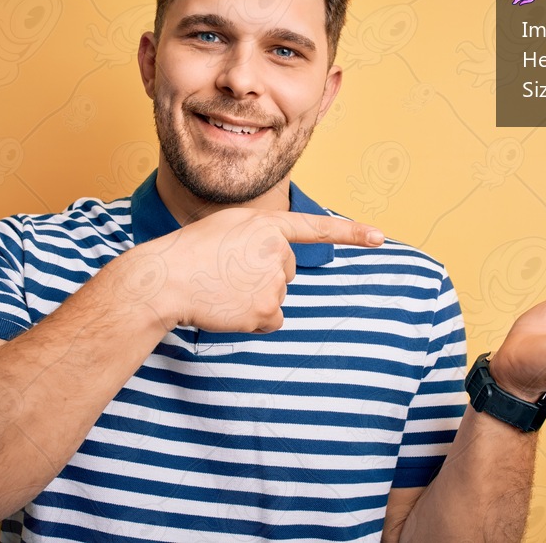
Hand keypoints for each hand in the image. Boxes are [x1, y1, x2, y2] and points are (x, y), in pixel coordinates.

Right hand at [144, 208, 383, 333]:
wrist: (165, 279)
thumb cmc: (188, 253)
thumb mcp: (226, 227)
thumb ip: (257, 236)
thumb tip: (278, 267)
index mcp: (266, 224)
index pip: (315, 228)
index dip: (350, 233)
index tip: (380, 237)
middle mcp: (276, 250)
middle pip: (286, 271)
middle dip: (262, 275)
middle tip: (226, 274)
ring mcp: (273, 281)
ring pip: (276, 297)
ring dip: (253, 298)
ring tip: (221, 289)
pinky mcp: (268, 310)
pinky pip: (272, 321)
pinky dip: (254, 320)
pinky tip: (229, 309)